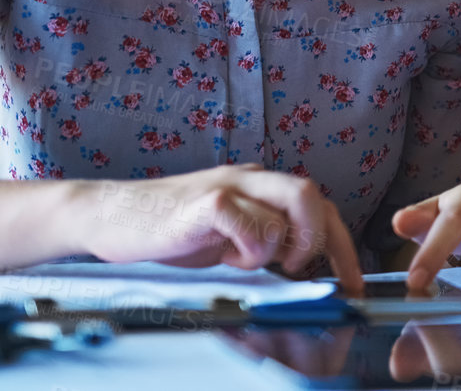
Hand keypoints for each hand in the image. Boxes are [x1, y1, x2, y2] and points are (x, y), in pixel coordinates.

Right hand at [74, 162, 363, 293]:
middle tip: (297, 270)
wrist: (109, 215)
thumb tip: (303, 271)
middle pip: (315, 195)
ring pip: (294, 204)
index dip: (342, 246)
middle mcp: (252, 178)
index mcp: (261, 186)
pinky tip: (224, 256)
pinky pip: (253, 222)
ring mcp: (231, 185)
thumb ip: (264, 243)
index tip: (351, 283)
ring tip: (248, 260)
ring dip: (279, 245)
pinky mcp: (209, 201)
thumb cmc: (169, 230)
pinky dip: (250, 247)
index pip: (321, 207)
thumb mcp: (227, 237)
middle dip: (322, 241)